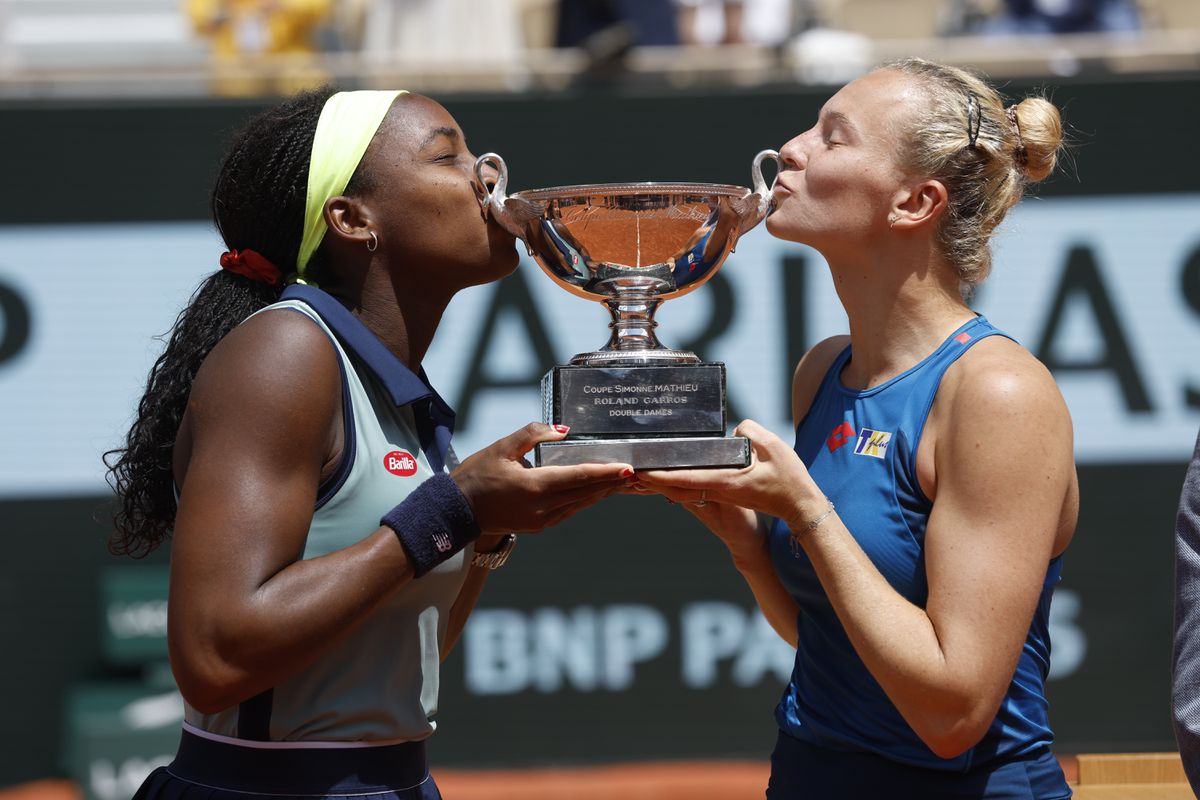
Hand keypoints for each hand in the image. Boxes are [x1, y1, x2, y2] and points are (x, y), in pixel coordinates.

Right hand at [451, 423, 631, 532]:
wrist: (455, 511)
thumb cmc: (476, 475)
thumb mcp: (501, 447)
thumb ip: (532, 435)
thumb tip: (563, 431)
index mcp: (534, 486)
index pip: (579, 477)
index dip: (606, 473)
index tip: (627, 468)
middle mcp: (542, 507)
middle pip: (585, 492)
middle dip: (611, 482)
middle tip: (634, 472)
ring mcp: (541, 520)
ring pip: (580, 504)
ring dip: (601, 492)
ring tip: (620, 481)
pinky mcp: (537, 526)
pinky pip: (568, 511)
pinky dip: (584, 500)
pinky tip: (594, 492)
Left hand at [635, 419, 825, 528]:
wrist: (800, 507)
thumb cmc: (789, 479)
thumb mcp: (772, 446)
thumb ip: (748, 433)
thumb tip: (732, 430)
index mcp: (725, 482)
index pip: (685, 478)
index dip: (660, 475)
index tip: (640, 471)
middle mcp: (718, 491)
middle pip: (676, 488)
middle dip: (652, 481)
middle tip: (629, 471)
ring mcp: (721, 495)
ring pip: (683, 491)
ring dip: (662, 483)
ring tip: (642, 472)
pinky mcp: (726, 495)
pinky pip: (694, 490)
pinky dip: (677, 483)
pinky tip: (670, 475)